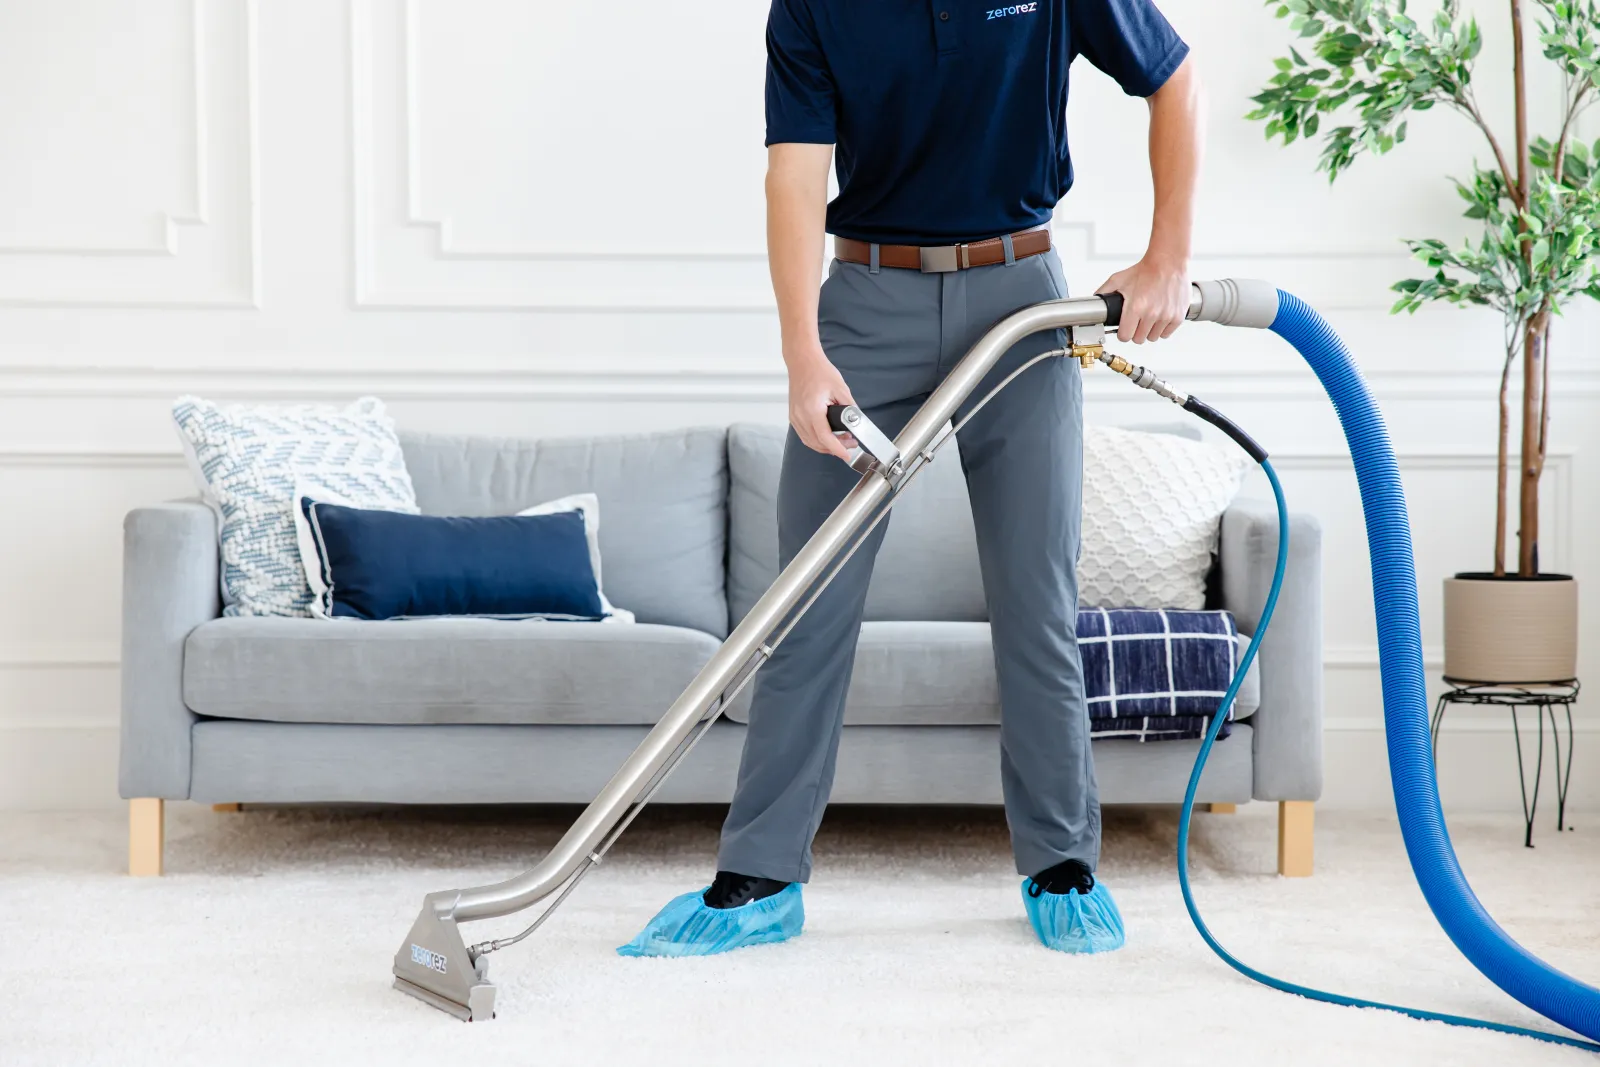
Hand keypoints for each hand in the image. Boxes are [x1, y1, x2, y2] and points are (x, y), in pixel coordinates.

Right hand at [786, 345, 856, 460]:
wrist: (802, 361)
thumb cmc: (818, 371)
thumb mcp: (841, 389)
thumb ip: (850, 408)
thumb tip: (858, 422)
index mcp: (812, 410)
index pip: (825, 438)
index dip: (837, 449)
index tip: (847, 455)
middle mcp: (800, 416)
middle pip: (817, 443)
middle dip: (835, 448)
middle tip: (851, 444)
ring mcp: (795, 417)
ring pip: (810, 442)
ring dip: (825, 446)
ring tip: (841, 441)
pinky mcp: (793, 416)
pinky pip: (804, 435)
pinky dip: (816, 440)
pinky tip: (827, 437)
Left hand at [1097, 255, 1191, 343]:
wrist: (1168, 262)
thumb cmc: (1145, 270)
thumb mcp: (1118, 279)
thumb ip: (1104, 292)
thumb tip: (1093, 302)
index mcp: (1136, 307)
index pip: (1125, 337)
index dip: (1122, 333)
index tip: (1124, 329)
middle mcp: (1151, 314)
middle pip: (1138, 339)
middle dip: (1135, 332)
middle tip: (1136, 321)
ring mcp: (1166, 316)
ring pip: (1153, 338)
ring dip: (1149, 331)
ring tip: (1148, 318)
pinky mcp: (1178, 316)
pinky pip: (1166, 334)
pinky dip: (1162, 329)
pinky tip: (1159, 318)